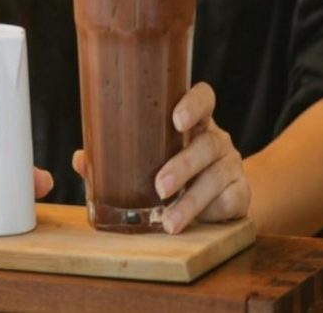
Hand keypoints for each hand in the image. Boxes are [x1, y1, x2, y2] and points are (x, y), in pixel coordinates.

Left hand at [73, 83, 249, 233]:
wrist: (215, 196)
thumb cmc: (171, 167)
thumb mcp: (147, 158)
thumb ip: (116, 157)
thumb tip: (81, 159)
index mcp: (194, 121)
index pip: (204, 98)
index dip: (194, 104)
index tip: (176, 120)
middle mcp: (216, 139)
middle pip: (208, 144)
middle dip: (183, 165)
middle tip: (159, 186)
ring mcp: (231, 165)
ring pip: (217, 176)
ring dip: (191, 201)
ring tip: (169, 220)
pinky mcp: (240, 193)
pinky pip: (230, 200)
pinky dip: (209, 213)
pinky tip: (191, 223)